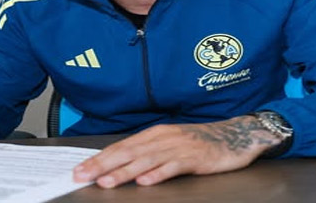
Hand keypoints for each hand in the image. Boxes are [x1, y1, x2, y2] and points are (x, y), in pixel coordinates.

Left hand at [73, 115, 281, 187]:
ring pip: (146, 160)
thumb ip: (147, 152)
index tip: (80, 169)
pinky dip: (159, 173)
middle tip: (83, 175)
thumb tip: (119, 165)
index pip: (121, 146)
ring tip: (108, 181)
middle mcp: (164, 138)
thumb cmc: (201, 142)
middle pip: (128, 152)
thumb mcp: (170, 143)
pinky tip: (146, 181)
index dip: (99, 158)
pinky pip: (174, 166)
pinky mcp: (195, 157)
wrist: (235, 135)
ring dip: (125, 171)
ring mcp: (179, 147)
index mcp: (155, 134)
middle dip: (103, 164)